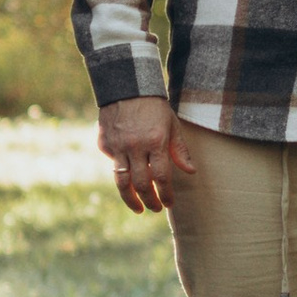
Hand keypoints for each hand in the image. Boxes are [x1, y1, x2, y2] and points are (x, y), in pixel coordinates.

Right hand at [98, 96, 196, 213]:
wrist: (126, 87)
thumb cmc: (154, 107)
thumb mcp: (172, 125)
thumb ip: (180, 150)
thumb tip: (191, 172)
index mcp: (156, 142)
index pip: (162, 177)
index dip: (166, 195)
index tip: (169, 204)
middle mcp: (135, 146)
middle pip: (142, 184)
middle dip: (150, 201)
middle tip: (155, 209)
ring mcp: (117, 146)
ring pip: (122, 182)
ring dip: (131, 199)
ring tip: (138, 209)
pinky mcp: (105, 144)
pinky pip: (113, 164)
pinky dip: (121, 173)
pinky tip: (128, 176)